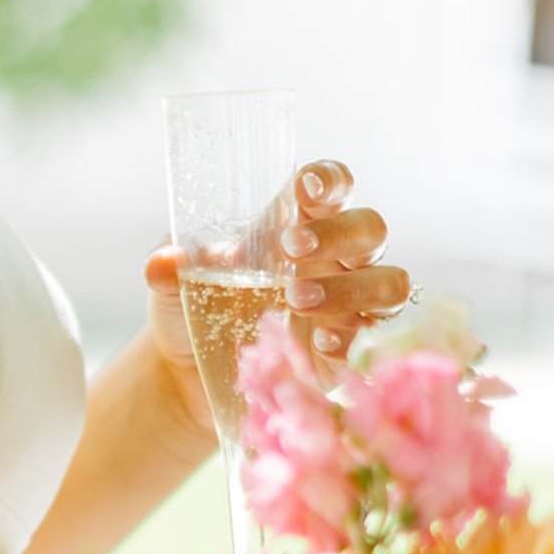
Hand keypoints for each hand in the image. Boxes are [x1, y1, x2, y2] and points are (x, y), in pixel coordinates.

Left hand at [146, 160, 409, 436]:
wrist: (186, 374)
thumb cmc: (189, 308)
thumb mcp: (170, 285)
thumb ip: (168, 266)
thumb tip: (165, 261)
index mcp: (294, 222)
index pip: (330, 185)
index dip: (330, 179)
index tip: (307, 188)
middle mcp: (331, 257)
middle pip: (370, 227)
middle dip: (339, 234)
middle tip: (292, 251)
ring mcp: (346, 303)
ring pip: (389, 280)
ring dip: (351, 287)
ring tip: (297, 301)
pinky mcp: (345, 347)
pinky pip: (373, 336)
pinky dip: (350, 337)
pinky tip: (317, 345)